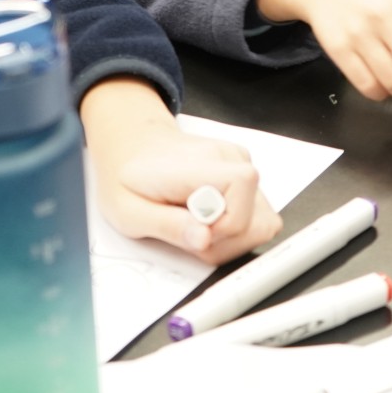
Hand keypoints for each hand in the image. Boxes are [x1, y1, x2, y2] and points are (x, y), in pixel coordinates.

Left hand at [80, 79, 280, 264]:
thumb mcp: (129, 211)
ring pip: (263, 223)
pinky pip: (256, 218)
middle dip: (227, 243)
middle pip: (261, 219)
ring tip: (196, 230)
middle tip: (191, 236)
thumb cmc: (128, 178)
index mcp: (198, 163)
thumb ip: (168, 226)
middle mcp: (229, 158)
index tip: (193, 233)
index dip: (224, 227)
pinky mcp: (246, 177)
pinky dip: (234, 231)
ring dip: (231, 241)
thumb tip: (204, 239)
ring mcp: (241, 166)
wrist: (132, 149)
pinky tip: (206, 223)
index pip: (242, 188)